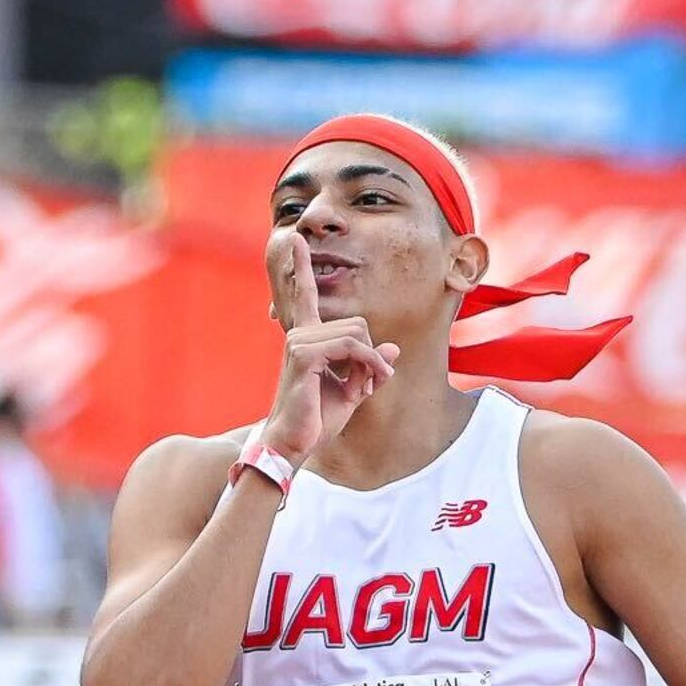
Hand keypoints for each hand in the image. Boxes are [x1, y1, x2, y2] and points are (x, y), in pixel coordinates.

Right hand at [263, 229, 397, 465]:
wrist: (293, 444)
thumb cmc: (317, 421)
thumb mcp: (351, 392)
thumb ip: (370, 369)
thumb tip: (393, 349)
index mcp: (306, 338)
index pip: (304, 295)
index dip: (301, 267)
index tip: (296, 240)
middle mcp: (300, 334)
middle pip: (357, 323)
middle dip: (370, 355)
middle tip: (367, 385)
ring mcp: (299, 341)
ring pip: (357, 333)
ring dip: (371, 365)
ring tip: (364, 390)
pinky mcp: (305, 354)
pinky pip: (352, 347)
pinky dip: (367, 367)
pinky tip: (364, 388)